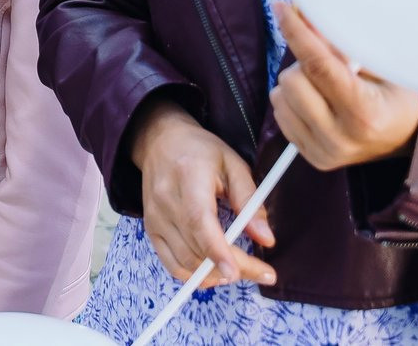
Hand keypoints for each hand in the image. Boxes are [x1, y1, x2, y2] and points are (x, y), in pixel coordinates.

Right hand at [128, 100, 276, 288]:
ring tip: (241, 269)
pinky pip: (171, 264)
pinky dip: (194, 276)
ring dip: (216, 274)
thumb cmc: (201, 151)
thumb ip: (250, 200)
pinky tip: (214, 273)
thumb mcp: (233, 165)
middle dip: (232, 268)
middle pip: (196, 247)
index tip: (238, 272)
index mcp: (187, 176)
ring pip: (185, 261)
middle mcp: (165, 200)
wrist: (159, 141)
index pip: (198, 220)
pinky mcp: (150, 229)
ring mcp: (154, 217)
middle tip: (263, 273)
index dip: (217, 250)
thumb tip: (266, 239)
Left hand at [270, 1, 417, 169]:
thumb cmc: (397, 96)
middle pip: (292, 81)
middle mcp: (341, 138)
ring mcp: (325, 151)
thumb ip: (339, 45)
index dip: (297, 33)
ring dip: (297, 83)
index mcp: (364, 113)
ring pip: (279, 97)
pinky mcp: (313, 158)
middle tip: (327, 64)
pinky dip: (292, 102)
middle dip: (303, 63)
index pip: (319, 67)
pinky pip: (279, 115)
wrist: (410, 137)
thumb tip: (302, 16)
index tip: (282, 9)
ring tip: (325, 88)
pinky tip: (318, 103)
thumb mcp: (379, 65)